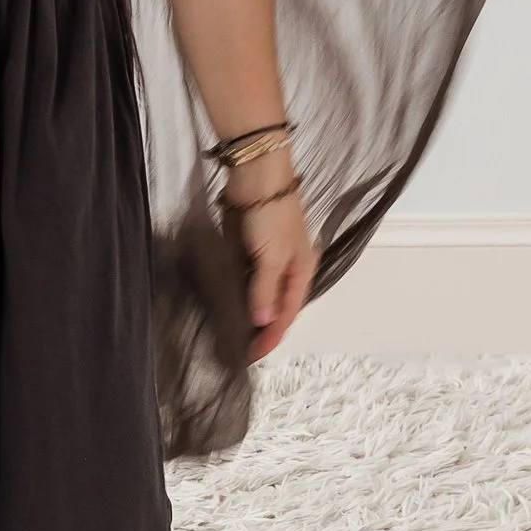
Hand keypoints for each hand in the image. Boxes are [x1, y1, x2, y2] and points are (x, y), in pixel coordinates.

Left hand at [231, 182, 314, 359]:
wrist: (257, 174)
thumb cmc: (271, 214)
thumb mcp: (271, 256)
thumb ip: (264, 290)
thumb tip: (262, 321)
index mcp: (301, 271)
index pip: (287, 313)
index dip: (272, 335)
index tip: (254, 356)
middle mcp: (287, 268)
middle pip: (276, 306)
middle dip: (263, 328)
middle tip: (243, 351)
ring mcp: (268, 258)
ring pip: (260, 293)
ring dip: (250, 312)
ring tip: (234, 334)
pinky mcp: (249, 248)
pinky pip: (245, 279)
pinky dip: (240, 294)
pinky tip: (229, 304)